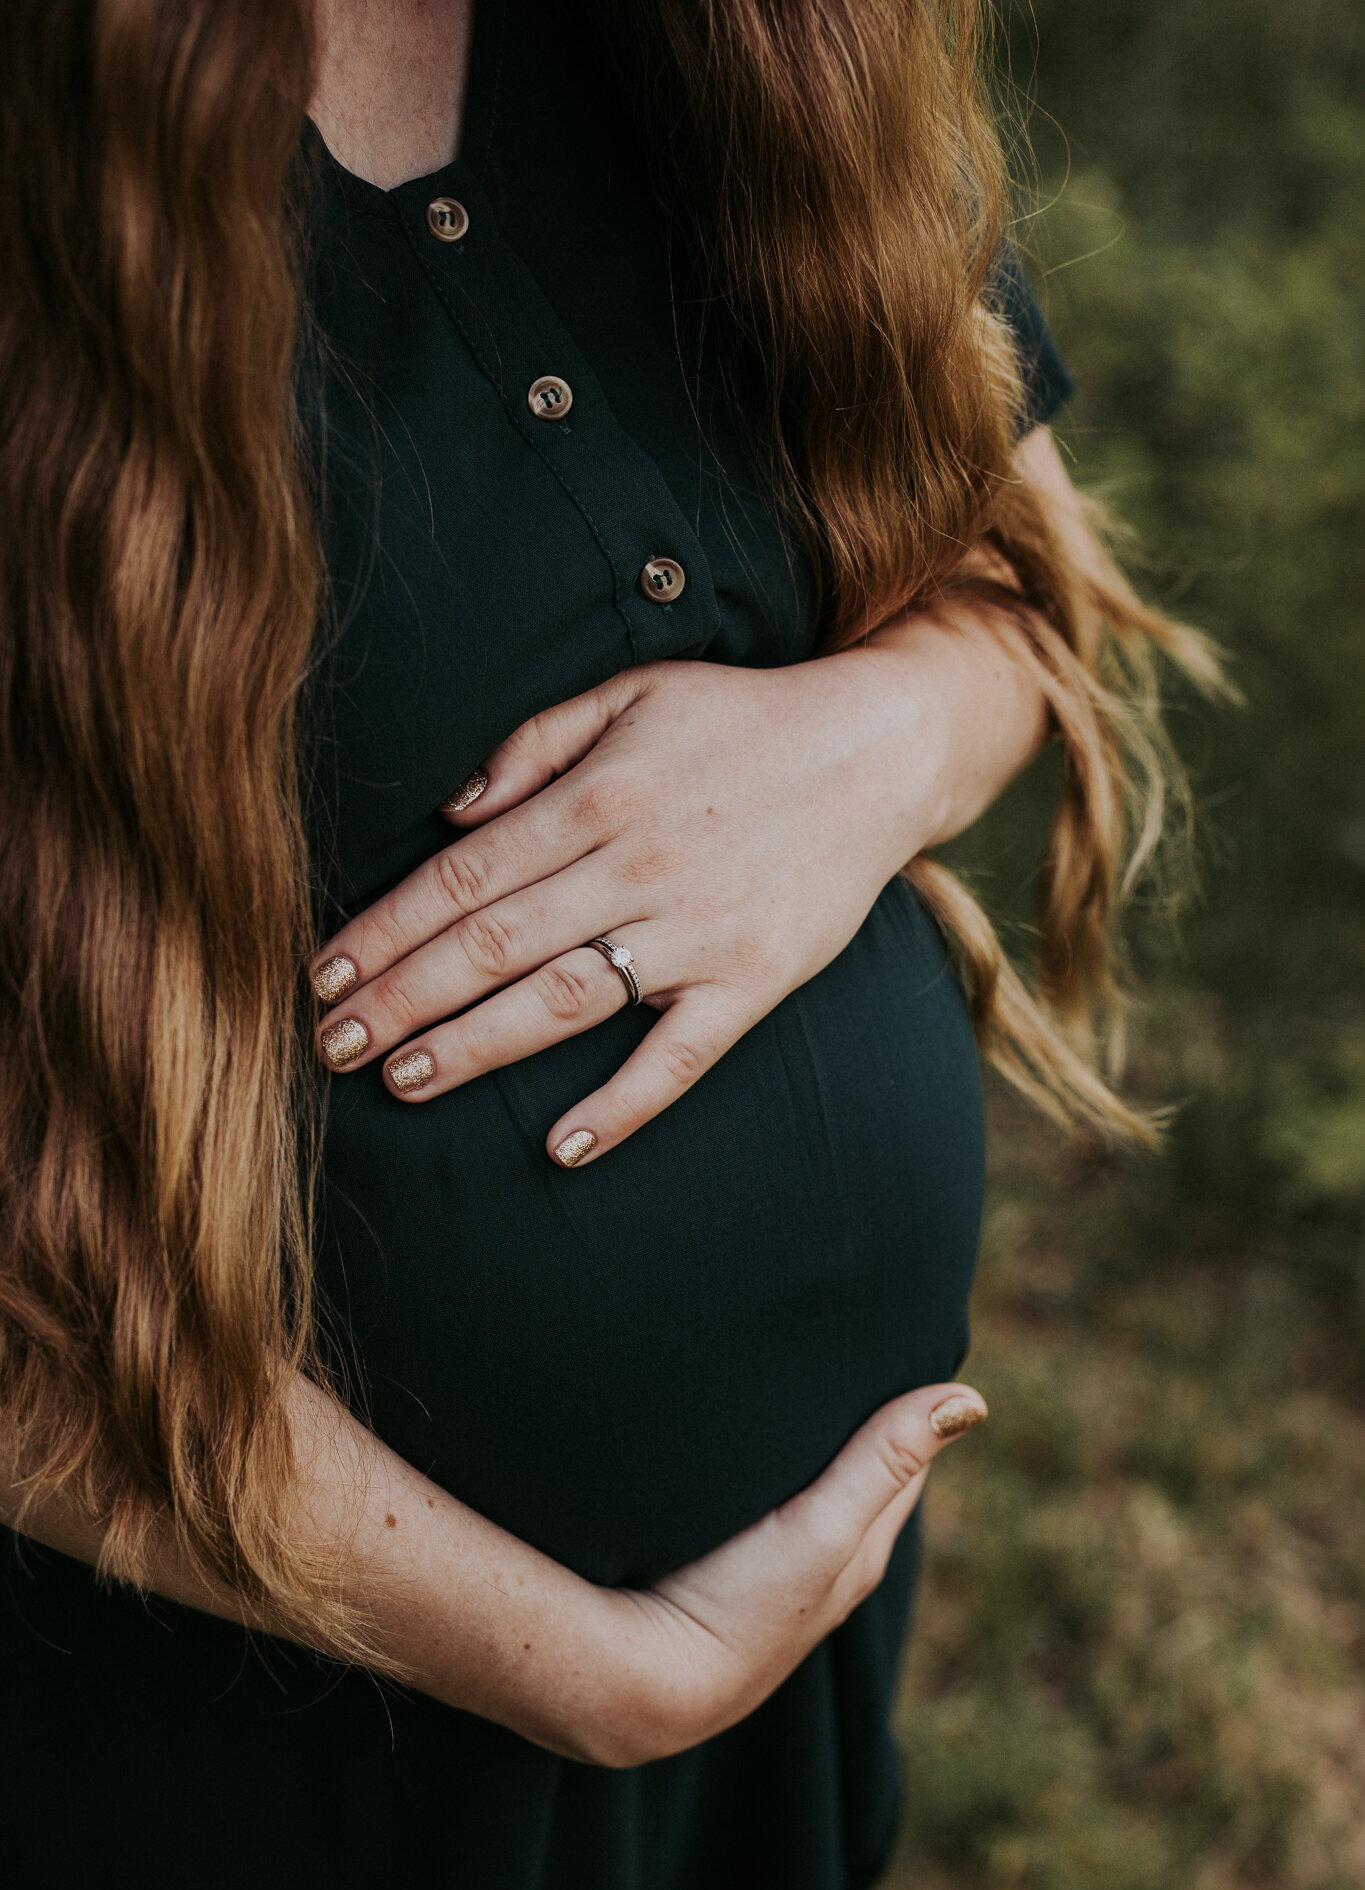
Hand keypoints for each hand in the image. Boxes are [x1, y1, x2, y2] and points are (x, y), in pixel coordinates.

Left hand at [310, 641, 973, 1161]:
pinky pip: (680, 1058)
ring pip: (566, 1002)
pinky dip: (622, 1103)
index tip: (323, 971)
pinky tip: (561, 1145)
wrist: (880, 751)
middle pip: (495, 945)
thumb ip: (532, 745)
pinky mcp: (753, 983)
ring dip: (476, 1046)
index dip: (387, 928)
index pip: (466, 875)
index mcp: (601, 796)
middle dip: (401, 999)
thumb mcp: (633, 693)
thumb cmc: (741, 720)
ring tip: (400, 1081)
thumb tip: (448, 812)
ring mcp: (698, 934)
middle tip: (327, 1045)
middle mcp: (639, 869)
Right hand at [574, 1380, 986, 1767]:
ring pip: (807, 1493)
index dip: (904, 1405)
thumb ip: (883, 1461)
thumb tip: (972, 1400)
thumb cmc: (739, 1605)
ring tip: (793, 1385)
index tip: (896, 1347)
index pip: (905, 1461)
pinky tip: (739, 1451)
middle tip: (845, 1350)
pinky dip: (762, 1471)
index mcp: (862, 1550)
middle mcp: (825, 1567)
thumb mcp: (821, 1526)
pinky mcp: (720, 1575)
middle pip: (859, 1476)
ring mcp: (771, 1576)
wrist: (644, 1684)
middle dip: (860, 1419)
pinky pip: (758, 1507)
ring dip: (806, 1447)